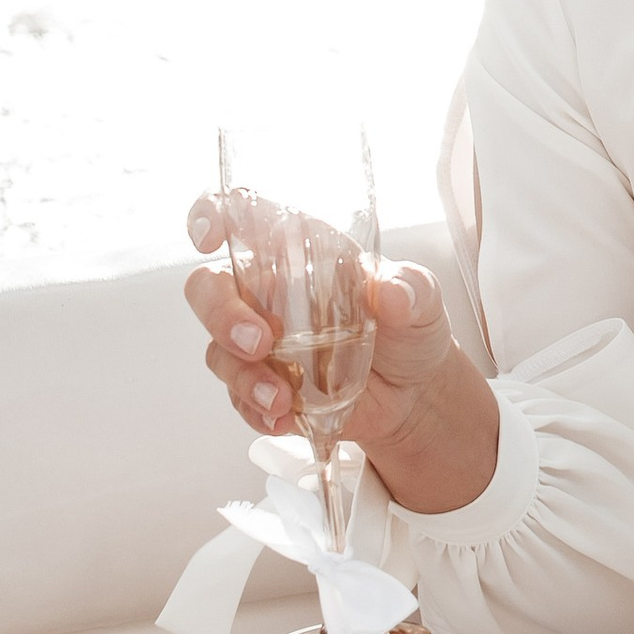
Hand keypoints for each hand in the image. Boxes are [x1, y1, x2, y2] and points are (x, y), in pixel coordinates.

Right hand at [184, 200, 503, 515]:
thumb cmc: (409, 329)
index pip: (242, 217)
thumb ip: (411, 288)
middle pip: (209, 288)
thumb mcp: (424, 300)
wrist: (416, 393)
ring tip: (282, 398)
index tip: (209, 237)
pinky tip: (284, 418)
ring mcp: (262, 342)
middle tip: (259, 342)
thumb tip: (392, 292)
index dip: (213, 216)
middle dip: (221, 314)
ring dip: (243, 377)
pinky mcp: (265, 384)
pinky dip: (255, 411)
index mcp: (301, 253)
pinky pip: (238, 398)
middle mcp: (270, 293)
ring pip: (219, 351)